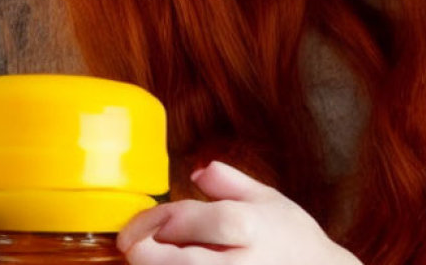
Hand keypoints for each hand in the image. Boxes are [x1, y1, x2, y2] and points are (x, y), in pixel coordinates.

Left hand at [117, 161, 361, 264]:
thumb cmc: (294, 238)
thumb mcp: (268, 199)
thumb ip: (230, 182)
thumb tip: (197, 170)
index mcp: (248, 224)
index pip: (187, 219)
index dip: (153, 221)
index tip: (136, 226)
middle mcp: (241, 261)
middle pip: (179, 260)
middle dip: (146, 253)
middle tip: (130, 247)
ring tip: (148, 261)